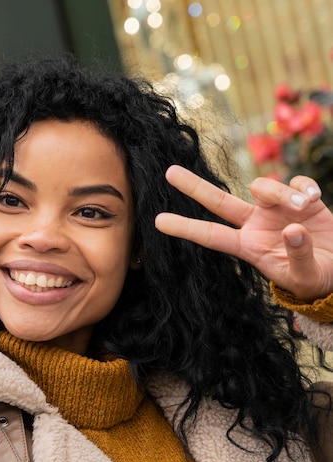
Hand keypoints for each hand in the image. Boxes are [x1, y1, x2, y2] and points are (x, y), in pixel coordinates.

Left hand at [155, 165, 332, 301]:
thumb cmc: (313, 278)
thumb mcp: (304, 275)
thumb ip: (298, 255)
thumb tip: (292, 229)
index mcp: (247, 247)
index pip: (211, 236)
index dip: (185, 228)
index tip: (158, 222)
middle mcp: (254, 224)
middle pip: (218, 202)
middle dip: (194, 187)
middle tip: (168, 172)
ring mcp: (274, 210)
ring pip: (264, 187)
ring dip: (283, 193)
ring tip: (305, 207)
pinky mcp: (299, 198)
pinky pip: (295, 181)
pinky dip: (305, 187)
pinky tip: (314, 200)